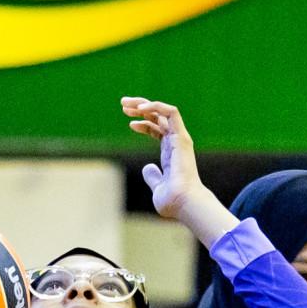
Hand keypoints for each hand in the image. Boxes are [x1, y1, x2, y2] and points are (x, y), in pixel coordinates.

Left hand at [122, 96, 237, 248]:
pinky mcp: (181, 137)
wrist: (183, 203)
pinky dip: (155, 106)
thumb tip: (148, 168)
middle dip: (140, 107)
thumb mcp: (157, 187)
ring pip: (163, 111)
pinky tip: (140, 109)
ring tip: (126, 104)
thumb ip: (153, 177)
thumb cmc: (172, 201)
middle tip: (123, 104)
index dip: (143, 123)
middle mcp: (176, 142)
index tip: (129, 122)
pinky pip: (171, 113)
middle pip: (159, 116)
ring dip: (143, 104)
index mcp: (171, 152)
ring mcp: (179, 138)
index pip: (158, 129)